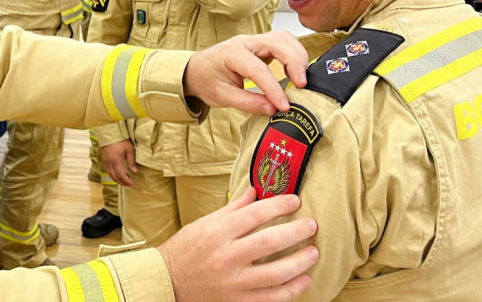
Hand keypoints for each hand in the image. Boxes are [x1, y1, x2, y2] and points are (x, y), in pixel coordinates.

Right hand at [100, 140, 137, 185]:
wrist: (110, 134)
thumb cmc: (121, 141)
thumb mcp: (129, 149)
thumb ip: (132, 161)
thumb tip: (135, 172)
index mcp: (116, 161)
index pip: (121, 175)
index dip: (126, 181)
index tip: (132, 183)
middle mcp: (109, 163)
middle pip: (115, 177)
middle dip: (122, 182)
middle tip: (129, 184)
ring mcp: (105, 162)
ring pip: (110, 175)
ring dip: (117, 179)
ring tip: (125, 180)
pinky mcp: (104, 160)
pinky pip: (108, 171)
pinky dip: (113, 175)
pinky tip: (118, 174)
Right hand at [158, 187, 318, 301]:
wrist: (168, 281)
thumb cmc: (186, 249)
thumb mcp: (204, 223)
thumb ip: (233, 208)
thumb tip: (256, 191)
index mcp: (217, 233)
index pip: (255, 214)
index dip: (279, 205)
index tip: (295, 201)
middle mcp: (226, 257)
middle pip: (270, 242)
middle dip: (297, 231)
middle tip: (311, 225)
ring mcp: (233, 282)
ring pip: (276, 273)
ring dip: (300, 262)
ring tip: (313, 252)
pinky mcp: (237, 301)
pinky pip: (272, 298)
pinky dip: (292, 289)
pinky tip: (304, 279)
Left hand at [183, 31, 307, 114]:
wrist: (197, 69)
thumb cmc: (207, 80)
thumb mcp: (221, 96)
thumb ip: (247, 103)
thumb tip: (272, 110)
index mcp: (231, 54)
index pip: (258, 69)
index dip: (274, 88)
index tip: (284, 106)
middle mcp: (244, 42)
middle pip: (277, 43)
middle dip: (293, 63)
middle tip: (301, 85)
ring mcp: (254, 40)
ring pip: (283, 38)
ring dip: (297, 55)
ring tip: (300, 79)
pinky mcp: (261, 44)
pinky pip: (283, 41)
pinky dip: (294, 53)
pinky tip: (295, 70)